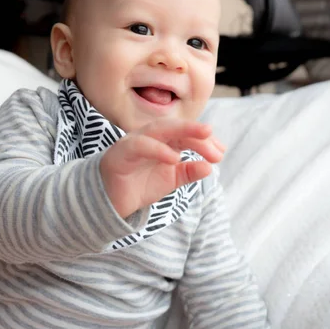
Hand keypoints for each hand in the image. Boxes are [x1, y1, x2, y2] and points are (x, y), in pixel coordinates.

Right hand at [99, 118, 224, 218]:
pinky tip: (175, 158)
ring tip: (203, 136)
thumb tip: (209, 167)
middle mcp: (148, 137)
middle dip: (195, 129)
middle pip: (173, 126)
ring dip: (182, 130)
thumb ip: (188, 173)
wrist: (108, 201)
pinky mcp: (120, 153)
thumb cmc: (138, 185)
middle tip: (213, 135)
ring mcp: (133, 142)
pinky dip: (158, 149)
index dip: (204, 140)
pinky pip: (139, 146)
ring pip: (158, 130)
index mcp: (161, 141)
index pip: (185, 134)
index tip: (221, 152)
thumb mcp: (170, 180)